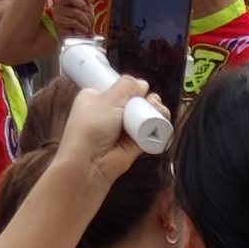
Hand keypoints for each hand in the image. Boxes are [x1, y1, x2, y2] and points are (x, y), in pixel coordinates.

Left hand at [47, 74, 150, 194]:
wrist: (89, 163)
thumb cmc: (88, 130)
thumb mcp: (106, 99)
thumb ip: (126, 86)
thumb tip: (141, 83)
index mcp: (97, 98)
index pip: (118, 88)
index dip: (131, 87)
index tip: (140, 88)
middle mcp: (110, 113)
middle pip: (136, 101)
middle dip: (147, 99)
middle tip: (151, 101)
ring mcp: (123, 129)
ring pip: (146, 115)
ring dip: (155, 112)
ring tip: (156, 111)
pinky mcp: (134, 144)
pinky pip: (151, 132)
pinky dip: (158, 127)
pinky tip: (160, 122)